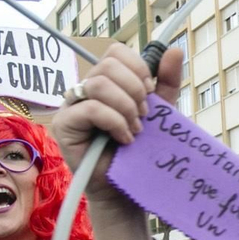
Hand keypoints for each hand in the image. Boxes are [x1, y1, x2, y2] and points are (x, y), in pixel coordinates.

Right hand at [50, 43, 181, 199]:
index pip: (115, 52)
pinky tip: (124, 138)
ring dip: (125, 106)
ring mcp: (71, 106)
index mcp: (104, 81)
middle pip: (107, 65)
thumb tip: (174, 50)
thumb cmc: (137, 152)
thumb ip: (165, 82)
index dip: (137, 67)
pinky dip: (114, 122)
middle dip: (134, 89)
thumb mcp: (158, 112)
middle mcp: (84, 89)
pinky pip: (90, 109)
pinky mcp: (64, 125)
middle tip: (144, 116)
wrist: (124, 190)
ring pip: (98, 84)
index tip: (150, 92)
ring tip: (135, 130)